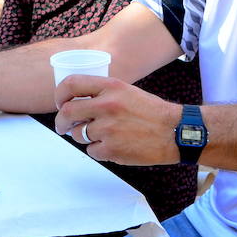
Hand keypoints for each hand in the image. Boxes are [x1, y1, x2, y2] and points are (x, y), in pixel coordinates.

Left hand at [54, 75, 182, 165]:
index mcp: (111, 86)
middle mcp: (107, 105)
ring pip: (79, 134)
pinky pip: (92, 151)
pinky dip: (98, 150)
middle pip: (67, 113)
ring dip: (84, 137)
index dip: (60, 95)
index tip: (60, 104)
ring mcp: (108, 128)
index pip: (71, 85)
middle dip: (61, 122)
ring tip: (102, 136)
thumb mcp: (127, 91)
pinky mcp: (111, 149)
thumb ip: (102, 93)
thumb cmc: (151, 112)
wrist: (176, 132)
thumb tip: (75, 102)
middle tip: (63, 126)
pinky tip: (114, 146)